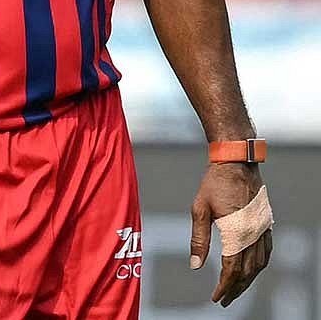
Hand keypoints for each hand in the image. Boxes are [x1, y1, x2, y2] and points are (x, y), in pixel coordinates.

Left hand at [189, 163, 272, 306]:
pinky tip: (251, 271)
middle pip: (247, 272)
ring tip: (235, 289)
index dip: (224, 286)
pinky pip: (267, 253)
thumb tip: (195, 266)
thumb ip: (199, 239)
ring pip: (259, 265)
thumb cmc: (214, 184)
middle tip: (224, 300)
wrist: (236, 162)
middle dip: (235, 288)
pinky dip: (259, 267)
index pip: (232, 269)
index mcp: (236, 232)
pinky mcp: (266, 224)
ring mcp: (263, 229)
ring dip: (248, 281)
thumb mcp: (199, 209)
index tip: (216, 297)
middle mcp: (253, 234)